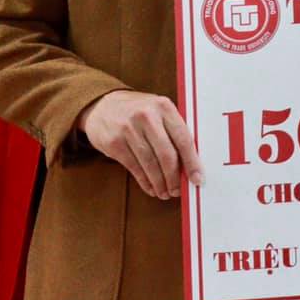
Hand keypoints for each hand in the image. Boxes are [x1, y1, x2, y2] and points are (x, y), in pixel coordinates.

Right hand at [78, 90, 201, 199]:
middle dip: (174, 178)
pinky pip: (134, 168)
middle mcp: (146, 116)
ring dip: (160, 183)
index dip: (192, 163)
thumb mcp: (158, 111)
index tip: (197, 179)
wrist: (101, 106)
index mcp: (164, 106)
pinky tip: (151, 188)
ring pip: (150, 164)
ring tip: (165, 193)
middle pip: (167, 154)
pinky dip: (145, 181)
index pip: (183, 139)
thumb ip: (174, 131)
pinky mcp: (114, 143)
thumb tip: (191, 164)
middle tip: (178, 190)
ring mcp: (128, 129)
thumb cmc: (138, 111)